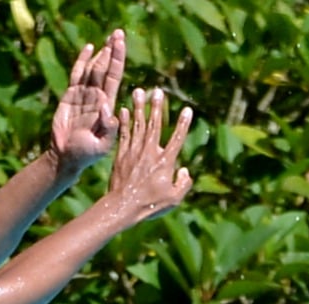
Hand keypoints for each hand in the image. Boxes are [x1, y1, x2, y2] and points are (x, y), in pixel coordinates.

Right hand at [49, 29, 126, 173]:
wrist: (66, 157)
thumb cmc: (85, 155)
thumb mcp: (101, 146)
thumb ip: (108, 129)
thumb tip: (108, 107)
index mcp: (107, 106)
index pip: (114, 77)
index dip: (118, 60)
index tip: (121, 43)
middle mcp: (98, 97)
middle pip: (106, 69)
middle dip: (113, 51)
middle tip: (119, 33)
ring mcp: (84, 95)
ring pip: (93, 69)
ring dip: (101, 53)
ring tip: (109, 38)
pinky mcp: (70, 95)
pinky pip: (77, 74)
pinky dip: (83, 60)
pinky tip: (89, 48)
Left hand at [97, 86, 196, 226]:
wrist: (123, 206)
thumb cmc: (149, 205)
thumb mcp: (174, 199)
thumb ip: (183, 184)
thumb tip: (185, 170)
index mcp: (165, 162)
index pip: (177, 139)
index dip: (183, 124)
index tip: (187, 110)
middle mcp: (150, 152)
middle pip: (155, 125)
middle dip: (157, 107)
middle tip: (158, 91)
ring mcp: (134, 152)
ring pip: (138, 125)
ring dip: (139, 107)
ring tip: (139, 91)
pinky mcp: (121, 155)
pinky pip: (124, 134)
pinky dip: (124, 121)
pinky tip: (124, 109)